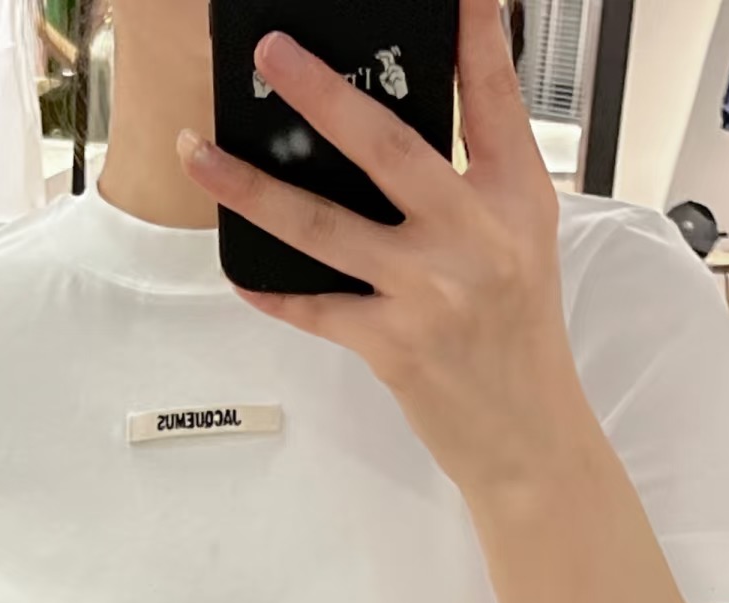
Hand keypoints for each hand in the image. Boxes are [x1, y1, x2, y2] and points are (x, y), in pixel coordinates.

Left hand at [177, 0, 591, 497]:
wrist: (527, 436)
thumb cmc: (518, 335)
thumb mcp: (520, 242)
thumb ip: (476, 180)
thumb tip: (399, 129)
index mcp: (515, 199)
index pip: (493, 97)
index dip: (473, 33)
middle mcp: (474, 236)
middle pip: (387, 147)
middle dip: (321, 95)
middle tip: (271, 53)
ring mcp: (430, 290)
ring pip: (324, 225)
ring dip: (253, 188)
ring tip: (200, 153)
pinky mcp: (394, 343)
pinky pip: (315, 307)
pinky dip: (272, 290)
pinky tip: (239, 270)